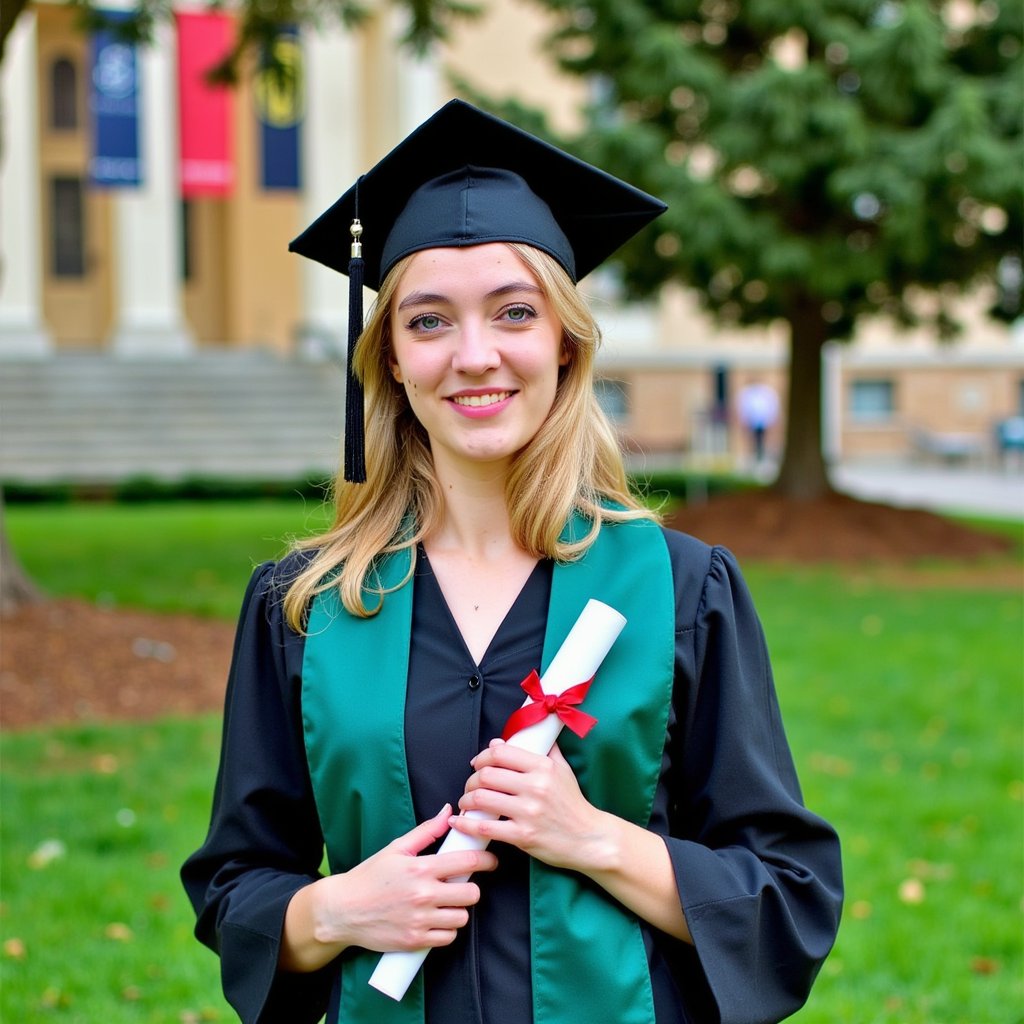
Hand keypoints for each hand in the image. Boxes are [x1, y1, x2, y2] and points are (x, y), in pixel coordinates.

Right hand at [310, 804, 497, 953]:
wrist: (343, 910)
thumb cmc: (370, 876)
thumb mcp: (397, 848)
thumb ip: (426, 831)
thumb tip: (448, 812)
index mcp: (421, 868)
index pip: (467, 862)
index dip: (486, 860)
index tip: (490, 860)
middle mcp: (423, 895)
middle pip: (471, 894)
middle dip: (471, 888)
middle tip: (462, 885)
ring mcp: (419, 920)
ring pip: (462, 918)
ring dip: (459, 910)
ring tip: (447, 903)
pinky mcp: (414, 940)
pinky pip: (447, 938)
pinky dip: (446, 930)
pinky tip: (437, 920)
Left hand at [452, 740, 611, 872]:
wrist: (590, 838)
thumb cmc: (574, 804)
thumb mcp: (564, 771)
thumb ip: (544, 750)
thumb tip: (517, 737)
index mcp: (543, 767)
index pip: (500, 753)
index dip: (482, 757)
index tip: (477, 764)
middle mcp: (535, 786)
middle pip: (486, 774)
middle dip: (471, 779)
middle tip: (470, 786)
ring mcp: (528, 811)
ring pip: (482, 798)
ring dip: (467, 800)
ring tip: (466, 803)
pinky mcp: (524, 836)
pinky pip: (487, 827)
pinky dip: (468, 825)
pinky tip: (460, 822)